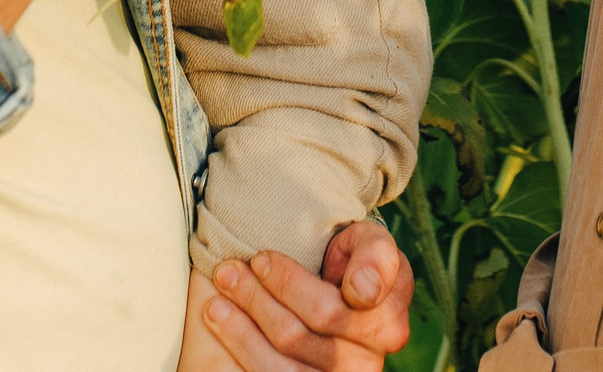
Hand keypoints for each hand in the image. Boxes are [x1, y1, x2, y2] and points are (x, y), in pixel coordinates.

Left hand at [201, 220, 413, 370]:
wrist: (352, 290)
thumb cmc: (356, 260)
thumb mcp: (373, 243)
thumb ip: (376, 256)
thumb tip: (361, 291)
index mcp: (387, 326)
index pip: (327, 311)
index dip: (287, 284)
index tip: (260, 258)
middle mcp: (365, 364)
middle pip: (295, 337)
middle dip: (255, 299)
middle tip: (228, 271)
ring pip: (277, 366)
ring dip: (239, 332)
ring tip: (216, 303)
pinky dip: (240, 355)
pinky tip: (222, 327)